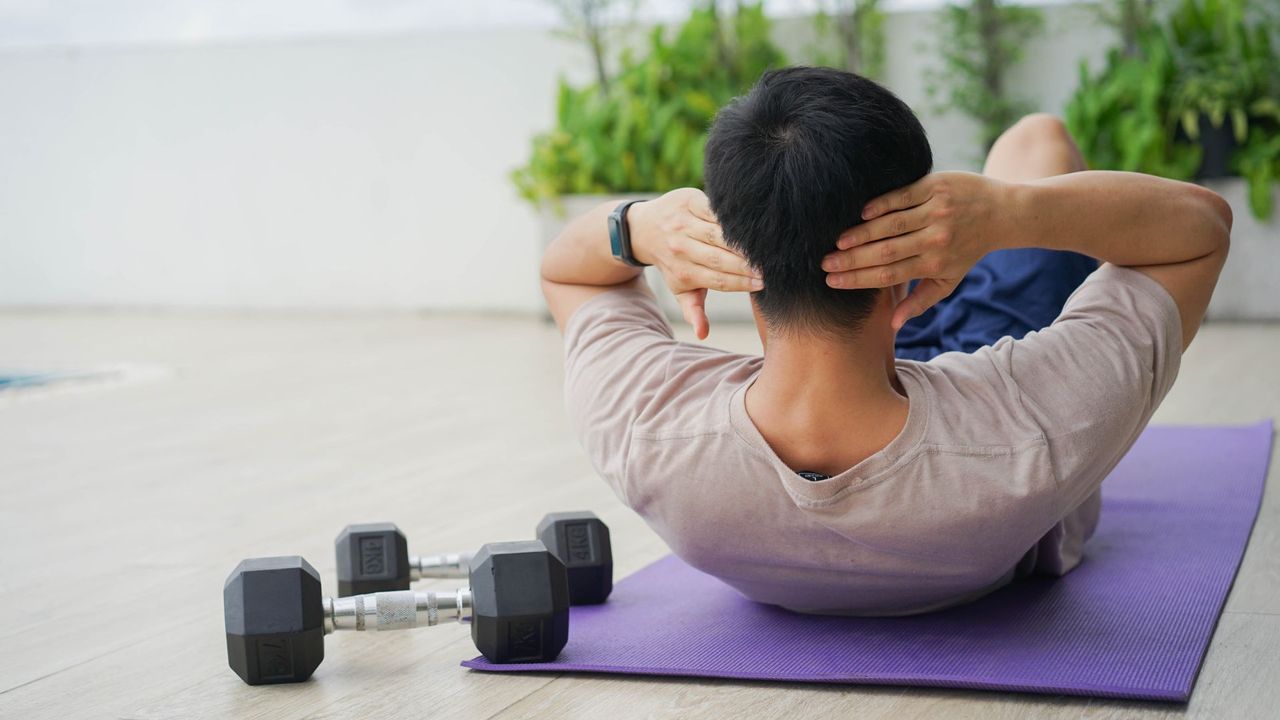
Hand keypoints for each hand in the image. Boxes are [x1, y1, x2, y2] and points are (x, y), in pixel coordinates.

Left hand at [630, 188, 762, 338]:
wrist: (645, 229)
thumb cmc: (672, 262)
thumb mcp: (679, 288)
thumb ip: (693, 310)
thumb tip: (702, 334)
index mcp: (683, 273)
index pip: (719, 280)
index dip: (743, 283)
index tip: (764, 284)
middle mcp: (681, 249)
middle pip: (720, 259)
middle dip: (747, 264)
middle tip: (771, 266)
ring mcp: (684, 224)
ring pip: (719, 234)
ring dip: (742, 241)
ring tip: (765, 247)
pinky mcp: (689, 202)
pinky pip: (715, 210)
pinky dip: (732, 217)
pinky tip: (750, 224)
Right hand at [821, 172, 1008, 328]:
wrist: (1003, 212)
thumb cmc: (968, 250)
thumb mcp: (949, 281)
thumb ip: (921, 301)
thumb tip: (893, 325)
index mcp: (935, 265)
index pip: (889, 275)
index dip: (858, 279)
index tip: (831, 281)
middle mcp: (936, 240)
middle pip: (886, 252)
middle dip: (851, 260)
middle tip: (824, 264)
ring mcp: (936, 212)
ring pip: (891, 225)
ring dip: (861, 234)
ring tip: (837, 242)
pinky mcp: (936, 187)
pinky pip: (902, 197)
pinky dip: (880, 205)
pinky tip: (860, 214)